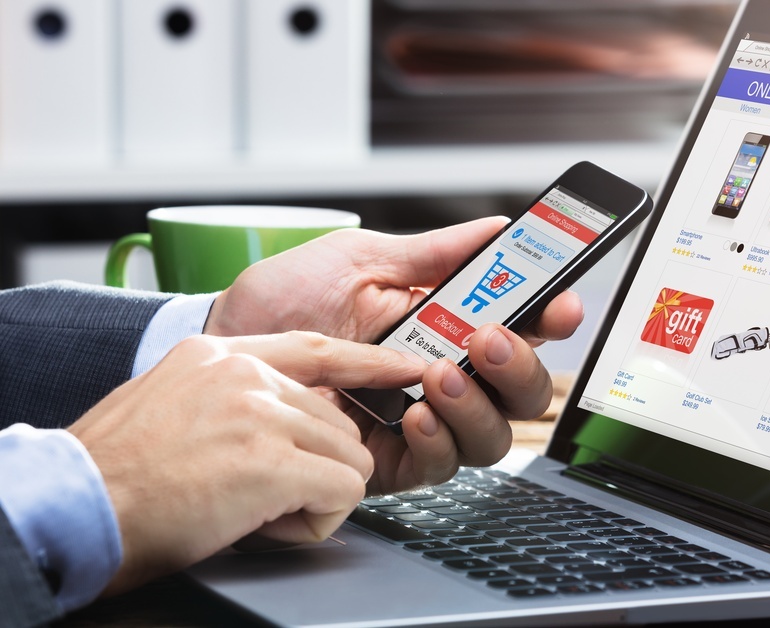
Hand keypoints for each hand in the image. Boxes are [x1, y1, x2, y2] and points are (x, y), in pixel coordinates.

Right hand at [68, 332, 422, 594]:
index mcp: (218, 356)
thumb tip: (286, 418)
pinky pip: (343, 492)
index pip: (316, 348)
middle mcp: (243, 374)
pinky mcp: (270, 462)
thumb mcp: (170, 404)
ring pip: (348, 456)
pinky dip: (316, 521)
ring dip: (315, 496)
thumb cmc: (117, 475)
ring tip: (257, 512)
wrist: (74, 508)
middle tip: (264, 498)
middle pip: (337, 420)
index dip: (368, 362)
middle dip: (315, 469)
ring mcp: (259, 414)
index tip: (405, 366)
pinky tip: (267, 526)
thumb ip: (230, 398)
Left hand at [205, 219, 584, 491]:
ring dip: (478, 406)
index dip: (552, 318)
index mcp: (447, 325)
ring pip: (493, 435)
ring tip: (440, 376)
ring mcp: (420, 421)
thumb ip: (433, 253)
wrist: (225, 347)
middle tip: (491, 341)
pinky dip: (437, 441)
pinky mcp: (387, 461)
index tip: (560, 304)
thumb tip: (497, 229)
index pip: (522, 328)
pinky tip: (414, 413)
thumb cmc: (285, 302)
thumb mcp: (360, 260)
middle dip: (522, 368)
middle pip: (523, 392)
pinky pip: (439, 466)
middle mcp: (445, 376)